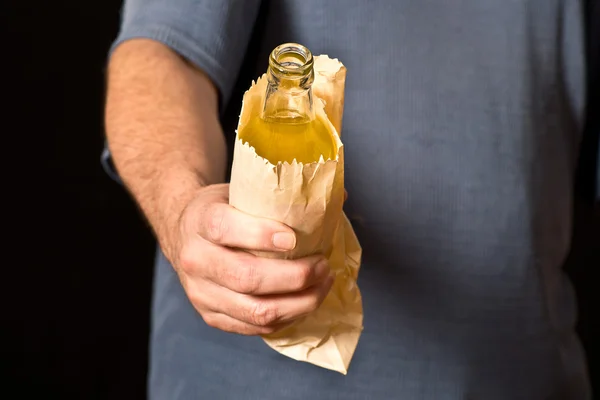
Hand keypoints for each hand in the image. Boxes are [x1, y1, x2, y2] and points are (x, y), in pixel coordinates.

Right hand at [167, 183, 333, 335]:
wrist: (183, 232)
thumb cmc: (222, 208)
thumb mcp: (242, 190)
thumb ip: (282, 194)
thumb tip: (339, 196)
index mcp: (200, 221)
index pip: (225, 228)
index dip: (261, 234)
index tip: (294, 238)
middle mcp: (195, 259)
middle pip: (246, 277)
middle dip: (294, 276)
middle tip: (322, 265)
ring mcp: (200, 292)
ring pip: (255, 310)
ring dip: (299, 302)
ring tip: (322, 284)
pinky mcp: (210, 316)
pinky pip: (254, 327)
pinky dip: (286, 317)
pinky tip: (304, 301)